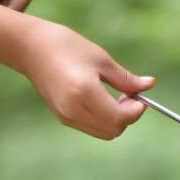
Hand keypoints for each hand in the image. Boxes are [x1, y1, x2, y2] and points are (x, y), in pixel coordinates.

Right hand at [18, 18, 154, 138]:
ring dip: (116, 120)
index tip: (140, 97)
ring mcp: (67, 116)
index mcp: (84, 92)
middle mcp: (74, 109)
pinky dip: (104, 120)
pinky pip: (92, 127)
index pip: (119, 118)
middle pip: (113, 131)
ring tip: (116, 97)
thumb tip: (149, 85)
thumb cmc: (66, 46)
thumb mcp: (101, 59)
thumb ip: (126, 78)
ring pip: (103, 133)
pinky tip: (102, 101)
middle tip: (129, 96)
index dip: (135, 111)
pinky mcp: (63, 117)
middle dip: (127, 117)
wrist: (30, 48)